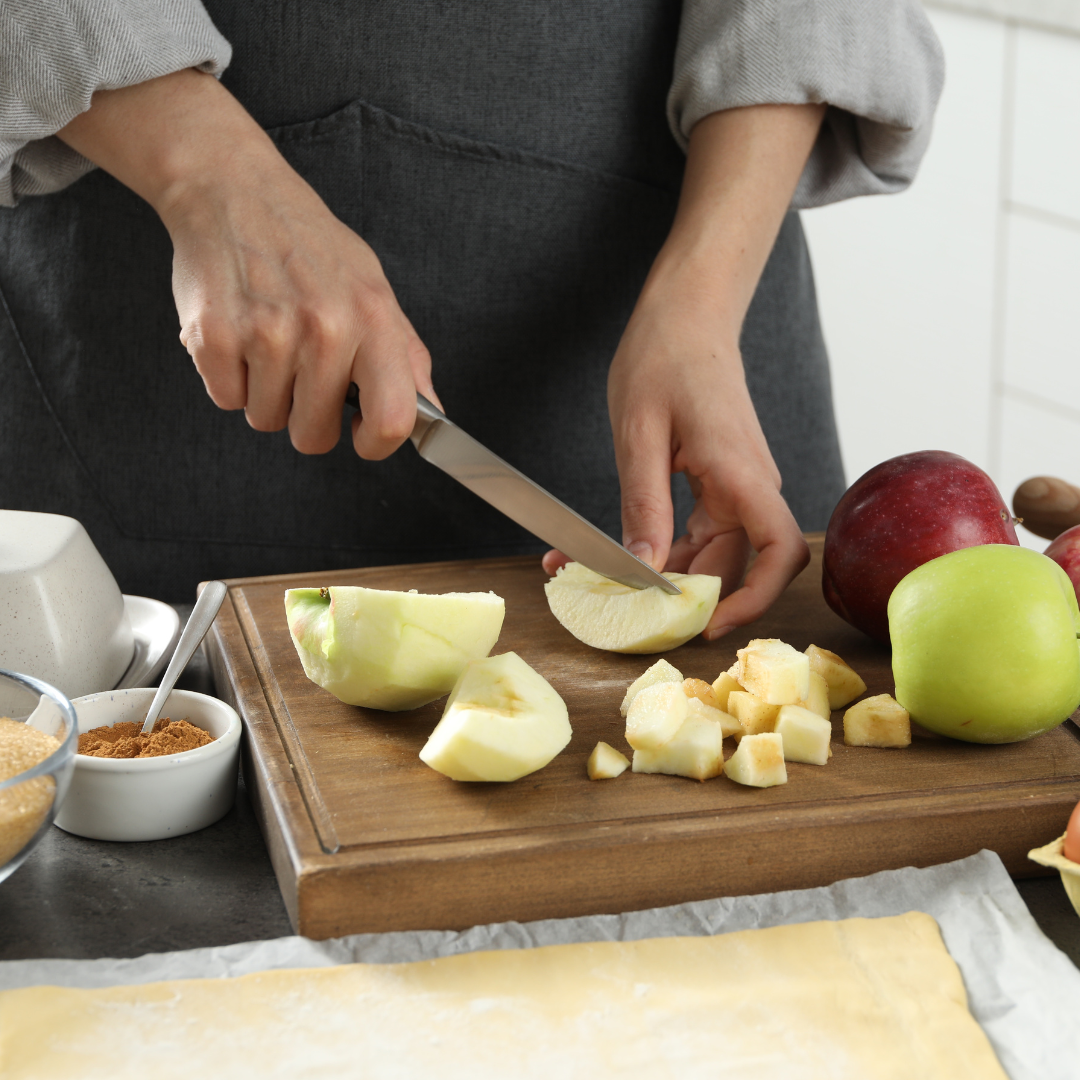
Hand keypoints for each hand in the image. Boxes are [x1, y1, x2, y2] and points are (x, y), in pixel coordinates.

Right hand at [58, 68, 437, 457]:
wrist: (234, 190)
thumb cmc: (309, 245)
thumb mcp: (374, 289)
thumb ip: (407, 357)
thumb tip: (432, 414)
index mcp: (372, 320)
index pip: (393, 421)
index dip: (376, 444)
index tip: (360, 434)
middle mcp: (324, 329)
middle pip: (314, 436)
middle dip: (306, 415)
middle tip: (300, 367)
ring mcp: (266, 333)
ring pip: (266, 419)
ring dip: (265, 392)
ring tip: (267, 340)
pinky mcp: (213, 336)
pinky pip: (226, 398)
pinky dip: (229, 377)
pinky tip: (239, 334)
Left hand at [606, 284, 809, 637]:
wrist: (686, 313)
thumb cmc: (664, 355)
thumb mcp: (639, 434)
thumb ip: (644, 505)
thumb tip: (645, 567)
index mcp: (740, 471)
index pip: (780, 551)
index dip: (755, 599)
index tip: (710, 624)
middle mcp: (749, 484)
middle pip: (736, 564)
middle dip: (685, 596)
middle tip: (627, 614)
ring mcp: (737, 484)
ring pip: (712, 551)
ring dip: (665, 573)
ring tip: (601, 582)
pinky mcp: (719, 480)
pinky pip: (699, 529)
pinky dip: (662, 547)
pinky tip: (616, 552)